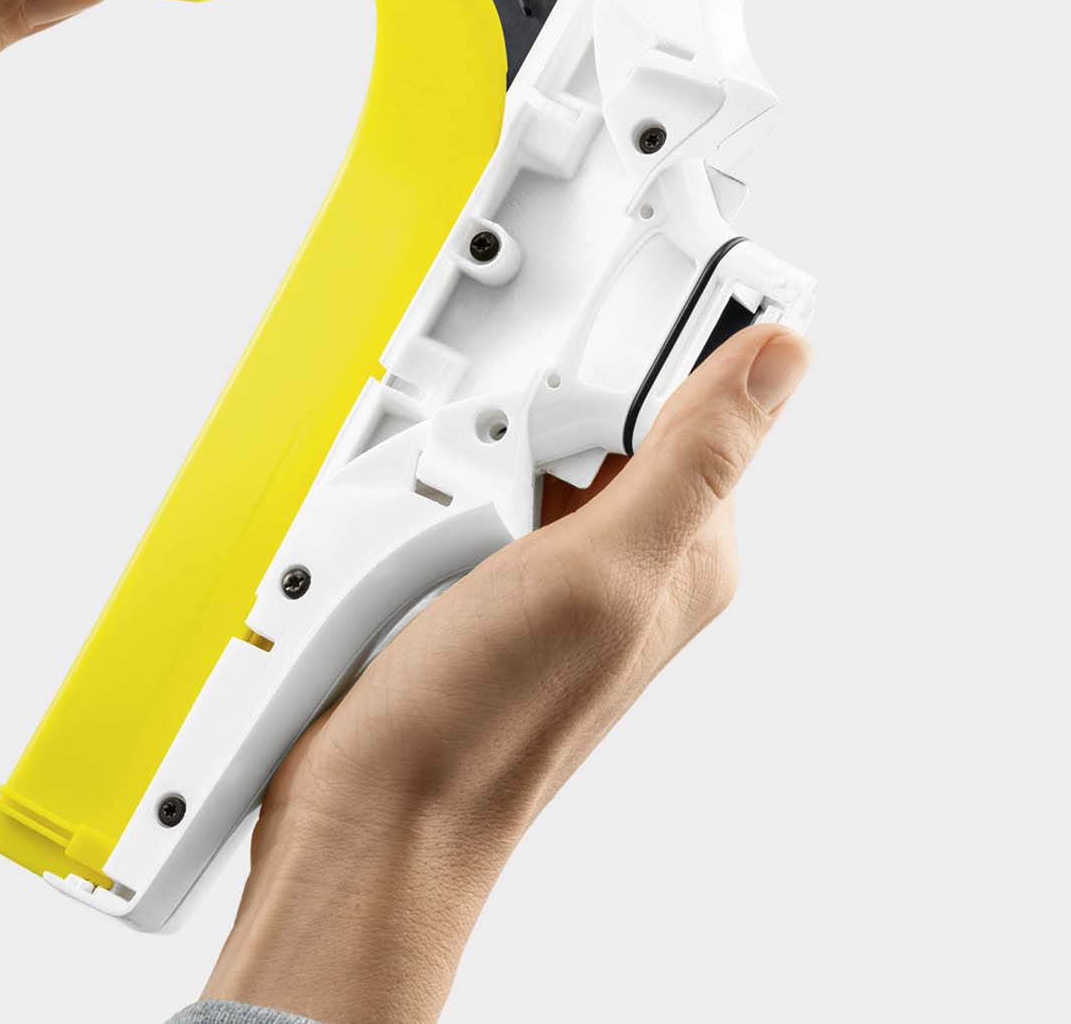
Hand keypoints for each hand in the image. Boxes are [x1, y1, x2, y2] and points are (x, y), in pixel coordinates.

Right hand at [204, 324, 811, 1023]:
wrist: (375, 807)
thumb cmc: (489, 718)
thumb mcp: (602, 567)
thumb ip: (692, 457)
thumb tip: (783, 356)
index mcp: (688, 550)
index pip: (696, 402)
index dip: (644, 360)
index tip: (589, 351)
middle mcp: (627, 559)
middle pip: (590, 415)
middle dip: (527, 419)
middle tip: (495, 472)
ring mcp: (547, 571)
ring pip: (512, 447)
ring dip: (462, 459)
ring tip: (438, 523)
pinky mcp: (478, 579)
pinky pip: (458, 489)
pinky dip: (426, 491)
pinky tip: (407, 534)